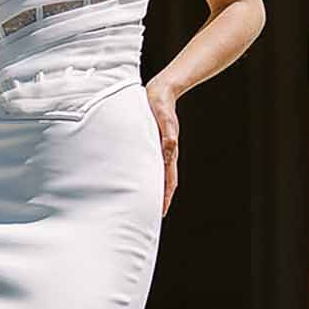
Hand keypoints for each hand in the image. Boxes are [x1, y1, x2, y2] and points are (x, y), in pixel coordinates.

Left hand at [145, 80, 178, 216]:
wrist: (162, 91)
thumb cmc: (160, 102)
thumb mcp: (163, 115)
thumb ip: (168, 131)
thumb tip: (170, 147)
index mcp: (168, 151)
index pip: (168, 181)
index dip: (164, 198)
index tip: (160, 213)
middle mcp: (164, 153)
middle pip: (163, 183)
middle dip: (158, 201)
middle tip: (148, 218)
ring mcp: (159, 149)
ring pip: (157, 175)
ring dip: (153, 190)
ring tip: (143, 204)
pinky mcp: (152, 143)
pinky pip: (150, 164)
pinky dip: (146, 176)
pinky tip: (138, 181)